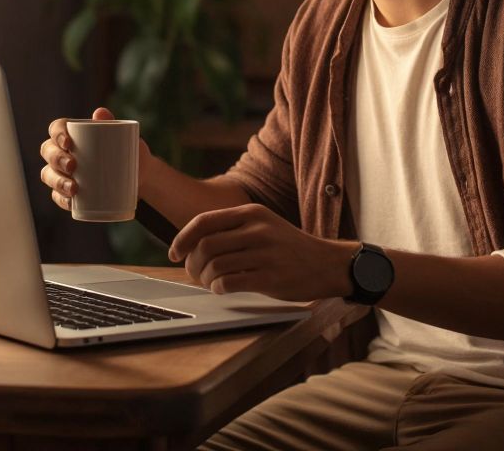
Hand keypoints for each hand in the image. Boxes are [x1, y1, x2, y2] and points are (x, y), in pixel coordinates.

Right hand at [39, 108, 150, 211]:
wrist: (140, 176)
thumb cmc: (126, 151)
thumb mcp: (124, 137)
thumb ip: (112, 124)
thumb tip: (100, 112)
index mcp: (71, 133)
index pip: (56, 128)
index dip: (57, 134)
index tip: (68, 143)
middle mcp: (61, 152)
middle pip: (48, 151)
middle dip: (56, 159)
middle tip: (72, 166)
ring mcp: (62, 173)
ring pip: (48, 174)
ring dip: (57, 181)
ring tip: (73, 188)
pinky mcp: (67, 192)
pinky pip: (57, 196)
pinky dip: (62, 199)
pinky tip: (70, 202)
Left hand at [167, 203, 354, 301]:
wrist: (328, 264)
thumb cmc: (289, 248)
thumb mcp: (264, 226)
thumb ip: (233, 229)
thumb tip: (192, 243)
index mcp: (251, 214)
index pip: (203, 221)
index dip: (182, 239)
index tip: (175, 253)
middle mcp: (257, 230)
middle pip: (205, 246)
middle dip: (192, 264)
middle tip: (194, 274)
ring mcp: (265, 253)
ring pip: (214, 265)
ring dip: (205, 279)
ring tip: (210, 283)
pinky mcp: (270, 277)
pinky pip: (229, 283)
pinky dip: (218, 288)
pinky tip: (223, 289)